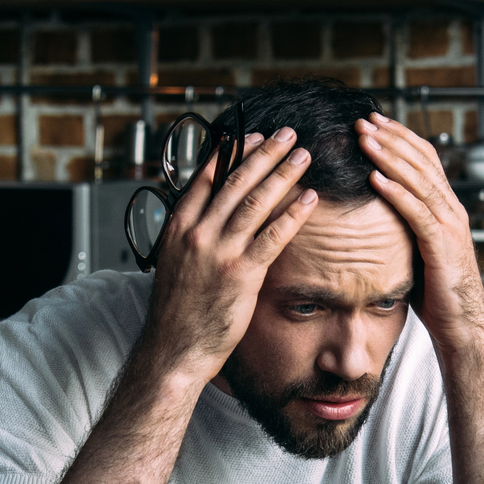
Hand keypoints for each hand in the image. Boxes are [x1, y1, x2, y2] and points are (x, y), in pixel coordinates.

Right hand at [140, 127, 318, 378]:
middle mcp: (196, 233)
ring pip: (255, 202)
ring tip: (303, 156)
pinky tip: (310, 198)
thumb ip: (191, 237)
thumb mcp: (173, 264)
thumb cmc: (176, 313)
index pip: (206, 178)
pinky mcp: (241, 274)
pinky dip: (293, 213)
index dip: (231, 153)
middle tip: (288, 134)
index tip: (251, 135)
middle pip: (235, 182)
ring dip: (283, 174)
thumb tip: (210, 218)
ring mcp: (219, 252)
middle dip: (264, 153)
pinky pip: (273, 236)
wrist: (174, 349)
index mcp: (177, 227)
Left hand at [356, 113, 483, 356]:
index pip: (426, 161)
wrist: (460, 326)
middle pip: (422, 162)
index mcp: (447, 208)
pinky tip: (375, 177)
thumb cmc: (436, 293)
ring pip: (419, 181)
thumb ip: (406, 228)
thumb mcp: (418, 251)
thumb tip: (376, 215)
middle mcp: (452, 211)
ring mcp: (450, 227)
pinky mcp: (442, 246)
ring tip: (365, 139)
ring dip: (389, 157)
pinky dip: (396, 192)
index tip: (375, 122)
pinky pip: (416, 213)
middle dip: (392, 138)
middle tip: (364, 120)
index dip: (401, 138)